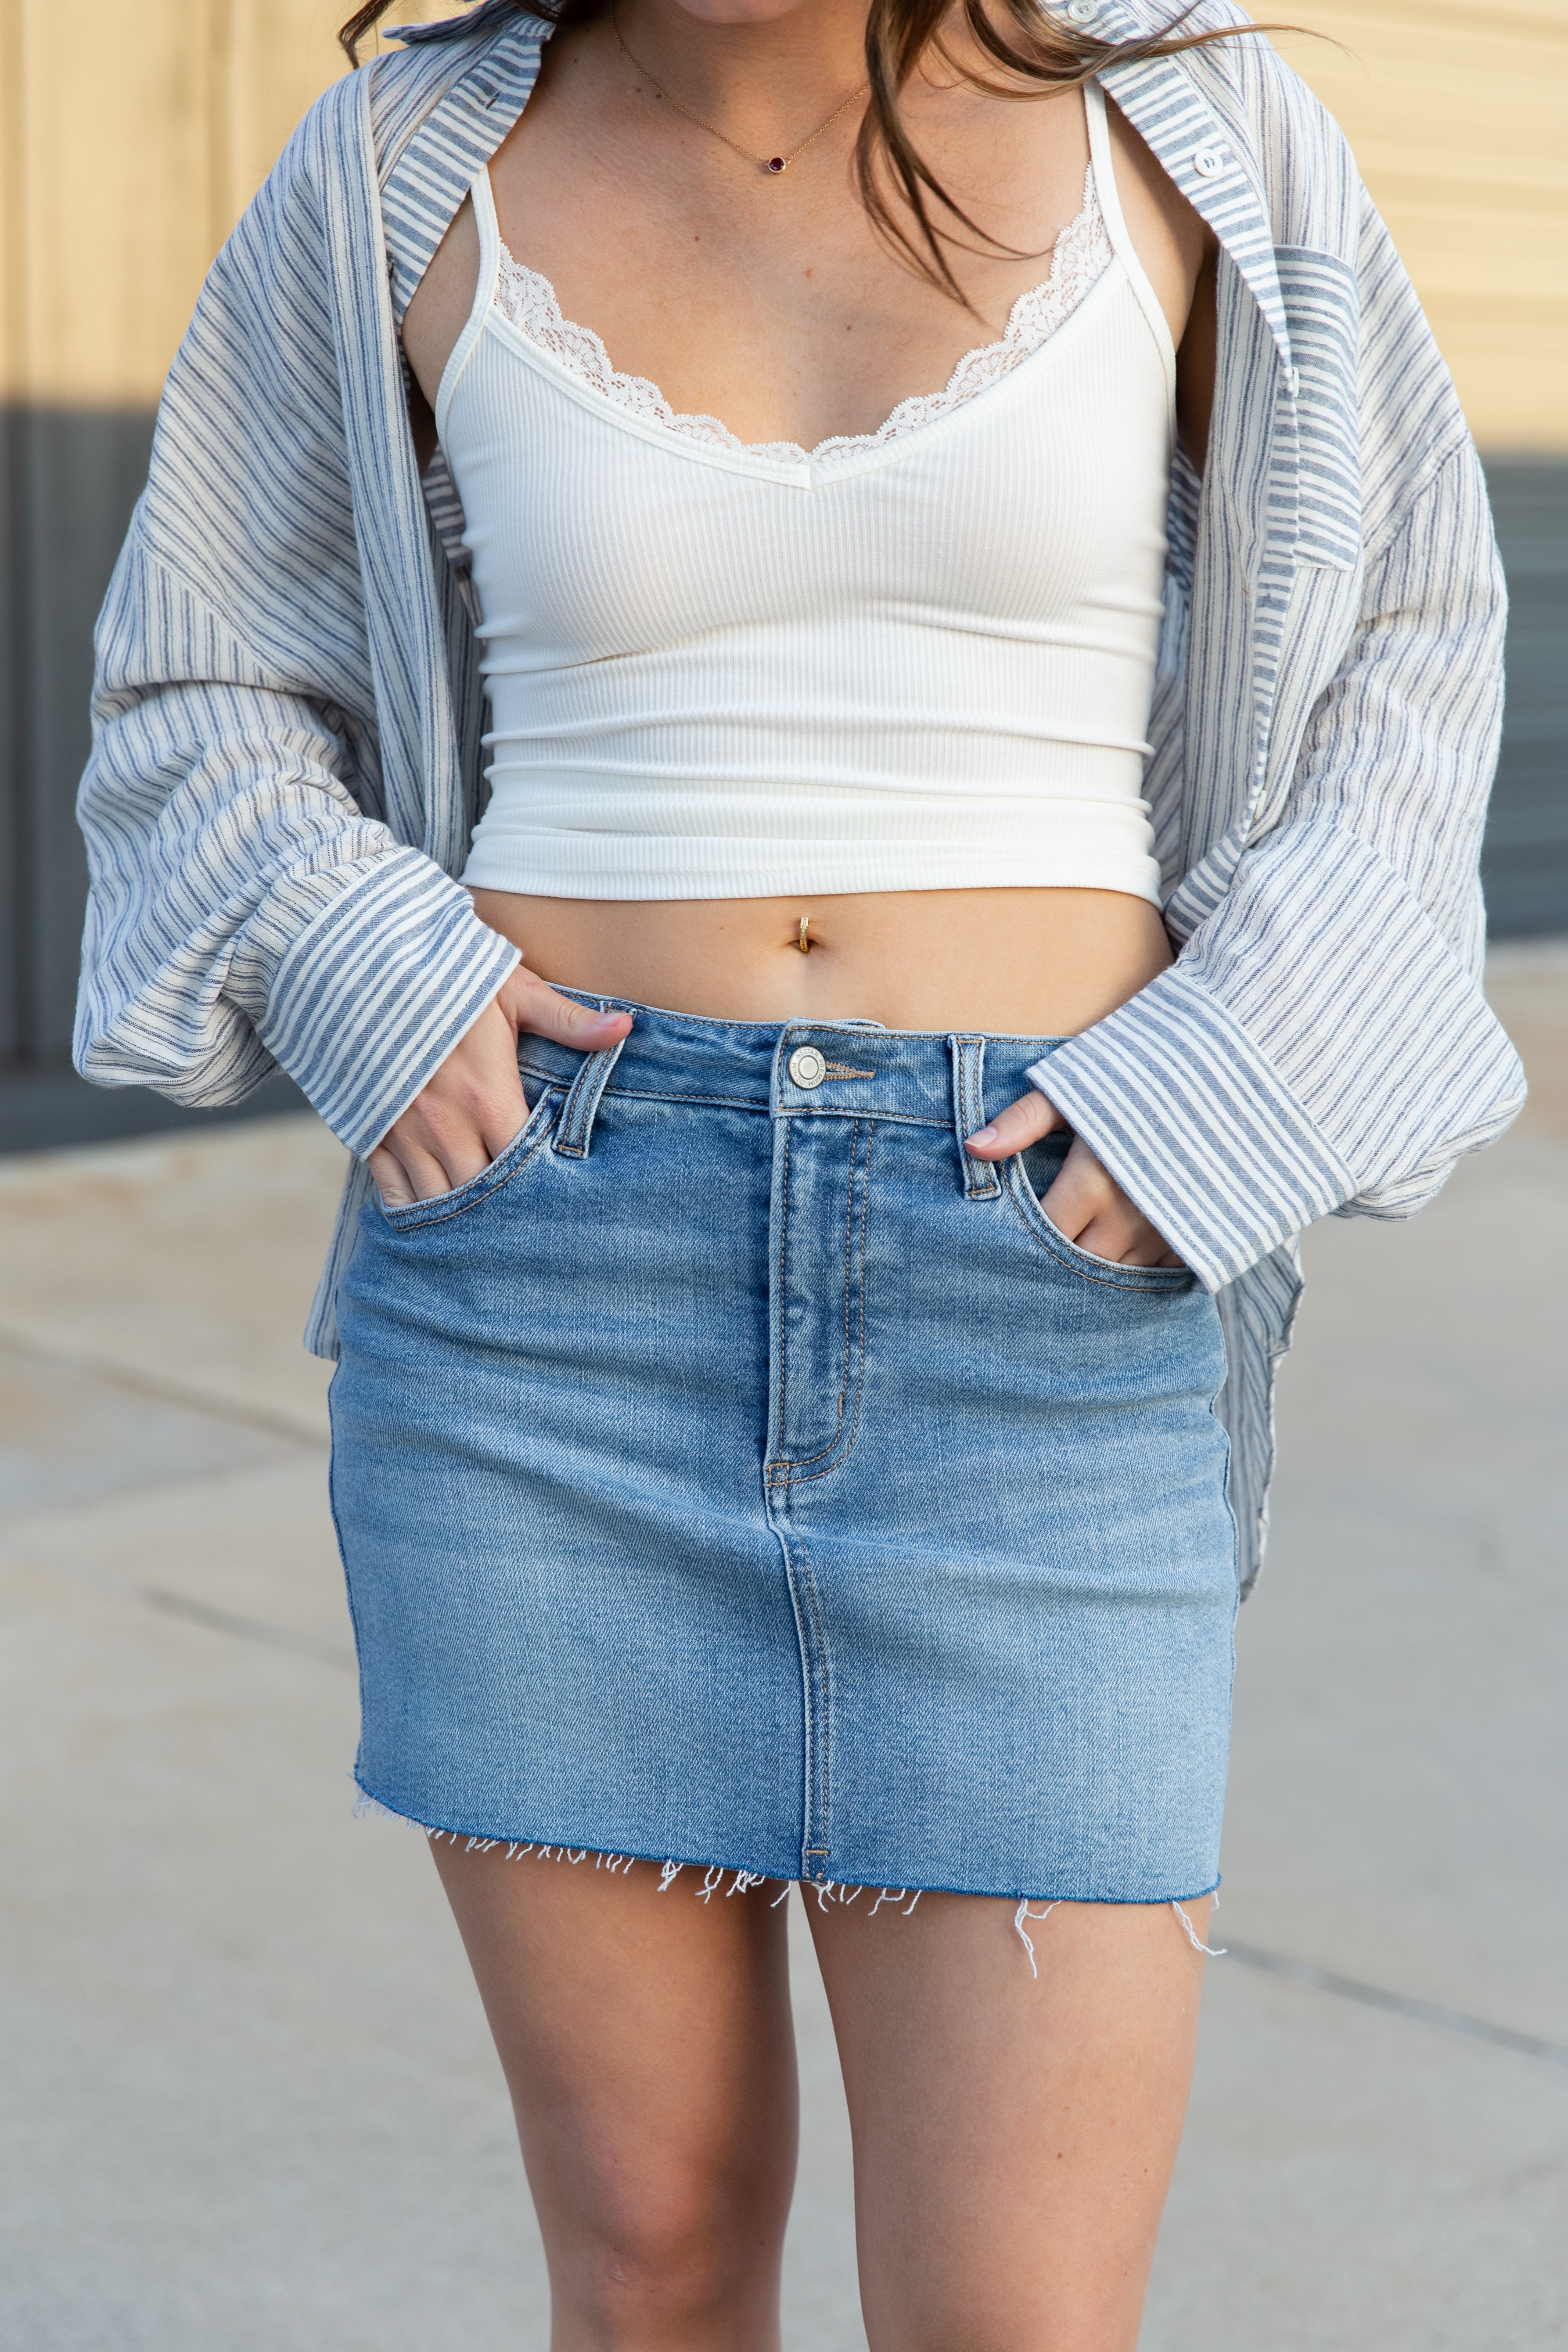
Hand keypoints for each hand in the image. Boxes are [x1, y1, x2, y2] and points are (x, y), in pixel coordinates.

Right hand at [368, 966, 631, 1207]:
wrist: (357, 963)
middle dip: (502, 1210)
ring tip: (484, 1232)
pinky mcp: (370, 1130)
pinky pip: (393, 1190)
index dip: (539, 1185)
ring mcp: (403, 1132)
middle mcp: (446, 1125)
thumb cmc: (443, 976)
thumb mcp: (511, 990)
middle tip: (523, 1225)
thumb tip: (625, 1028)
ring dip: (460, 1218)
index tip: (555, 1193)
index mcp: (487, 1096)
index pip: (523, 1164)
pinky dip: (412, 1209)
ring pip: (438, 1199)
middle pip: (482, 1193)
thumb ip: (567, 1020)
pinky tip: (431, 1219)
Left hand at [966, 1090, 1183, 1268]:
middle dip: (1055, 1262)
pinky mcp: (1198, 1237)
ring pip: (1116, 1277)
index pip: (1045, 1234)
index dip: (1024, 1238)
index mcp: (1095, 1182)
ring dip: (1094, 1273)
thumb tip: (975, 1147)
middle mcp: (1131, 1217)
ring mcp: (1167, 1231)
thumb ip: (1025, 1119)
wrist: (1230, 1081)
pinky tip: (1119, 1257)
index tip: (1013, 1230)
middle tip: (1036, 1254)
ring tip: (1075, 1257)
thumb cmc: (1146, 1078)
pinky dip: (1135, 1271)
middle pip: (1077, 1264)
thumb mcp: (1080, 1087)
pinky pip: (1157, 1275)